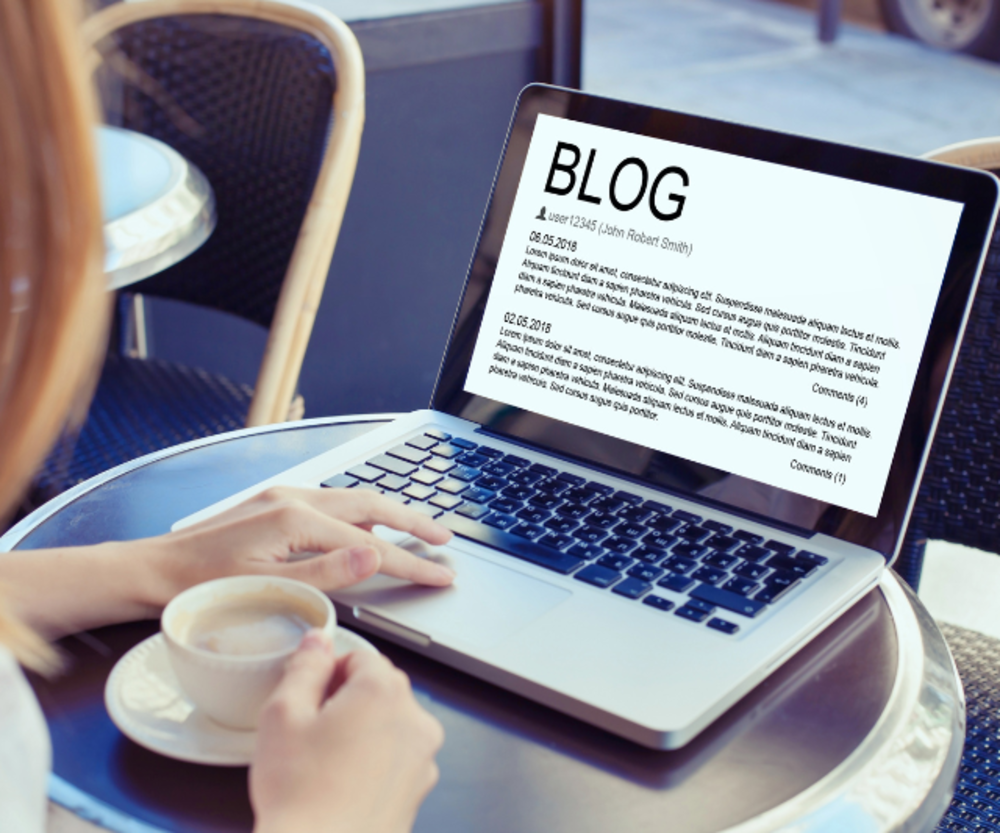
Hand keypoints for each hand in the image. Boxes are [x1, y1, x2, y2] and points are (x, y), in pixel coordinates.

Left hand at [146, 486, 454, 606]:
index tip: (442, 574)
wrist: (152, 570)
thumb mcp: (268, 588)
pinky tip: (366, 529)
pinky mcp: (275, 504)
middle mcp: (293, 498)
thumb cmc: (201, 587)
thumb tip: (376, 552)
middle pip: (371, 504)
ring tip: (417, 531)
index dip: (411, 562)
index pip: (371, 544)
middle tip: (444, 539)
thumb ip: (327, 572)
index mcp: (295, 519)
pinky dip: (359, 515)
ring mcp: (283, 497)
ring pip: (353, 500)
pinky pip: (331, 504)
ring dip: (389, 514)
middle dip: (413, 520)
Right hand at [251, 630, 443, 832]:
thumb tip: (318, 642)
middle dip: (346, 700)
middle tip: (310, 732)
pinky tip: (342, 785)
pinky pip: (396, 759)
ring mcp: (422, 757)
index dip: (328, 673)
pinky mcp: (419, 790)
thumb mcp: (283, 714)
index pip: (360, 656)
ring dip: (362, 731)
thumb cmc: (300, 795)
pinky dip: (374, 763)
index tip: (309, 698)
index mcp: (384, 691)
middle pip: (379, 688)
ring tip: (324, 763)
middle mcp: (414, 719)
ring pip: (389, 724)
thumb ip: (305, 666)